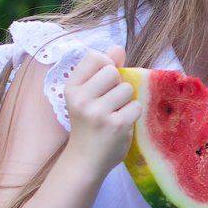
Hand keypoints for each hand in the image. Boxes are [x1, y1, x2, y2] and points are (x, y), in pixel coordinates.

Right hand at [63, 46, 139, 174]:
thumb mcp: (88, 95)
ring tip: (114, 114)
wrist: (85, 160)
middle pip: (113, 71)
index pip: (95, 57)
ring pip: (127, 89)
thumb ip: (103, 70)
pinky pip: (136, 106)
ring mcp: (98, 112)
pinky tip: (120, 124)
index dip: (106, 66)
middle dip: (117, 85)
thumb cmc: (89, 124)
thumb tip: (118, 47)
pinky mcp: (116, 125)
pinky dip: (133, 114)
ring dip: (126, 101)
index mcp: (71, 87)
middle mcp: (81, 98)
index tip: (102, 84)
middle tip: (108, 103)